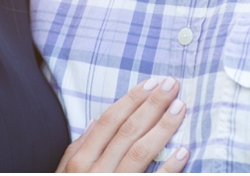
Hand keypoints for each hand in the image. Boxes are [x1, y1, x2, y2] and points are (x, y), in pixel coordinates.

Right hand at [56, 77, 188, 172]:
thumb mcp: (65, 174)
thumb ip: (79, 150)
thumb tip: (95, 122)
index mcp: (78, 161)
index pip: (108, 122)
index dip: (131, 100)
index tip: (151, 83)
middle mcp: (93, 172)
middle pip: (126, 131)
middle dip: (151, 105)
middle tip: (172, 85)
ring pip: (139, 152)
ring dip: (162, 128)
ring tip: (180, 108)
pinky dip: (170, 168)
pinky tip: (184, 151)